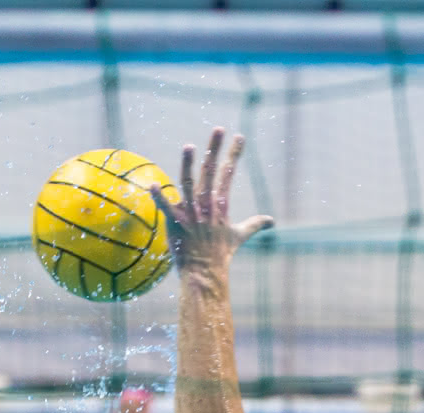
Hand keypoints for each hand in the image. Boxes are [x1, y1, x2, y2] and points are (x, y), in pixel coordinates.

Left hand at [148, 126, 273, 277]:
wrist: (207, 273)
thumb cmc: (221, 255)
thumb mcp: (240, 236)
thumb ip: (255, 224)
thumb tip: (271, 221)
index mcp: (220, 204)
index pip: (229, 173)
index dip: (234, 154)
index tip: (239, 136)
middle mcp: (207, 205)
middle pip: (211, 171)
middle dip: (215, 149)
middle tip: (219, 128)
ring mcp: (191, 214)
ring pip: (189, 184)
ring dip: (189, 165)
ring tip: (190, 146)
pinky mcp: (176, 224)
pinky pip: (166, 208)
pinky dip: (159, 197)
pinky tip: (152, 184)